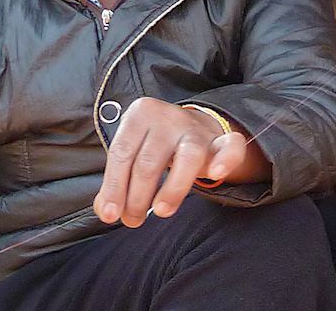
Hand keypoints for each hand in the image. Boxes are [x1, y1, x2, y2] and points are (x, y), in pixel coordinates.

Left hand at [93, 98, 269, 227]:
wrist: (193, 125)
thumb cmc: (154, 145)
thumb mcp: (131, 154)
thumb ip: (117, 180)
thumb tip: (105, 211)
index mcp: (140, 114)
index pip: (122, 152)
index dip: (114, 187)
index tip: (109, 214)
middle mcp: (168, 117)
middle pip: (149, 161)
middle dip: (137, 198)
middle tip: (132, 221)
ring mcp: (197, 128)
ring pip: (187, 158)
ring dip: (172, 189)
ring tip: (160, 211)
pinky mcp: (222, 140)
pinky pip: (230, 147)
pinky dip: (226, 160)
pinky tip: (217, 173)